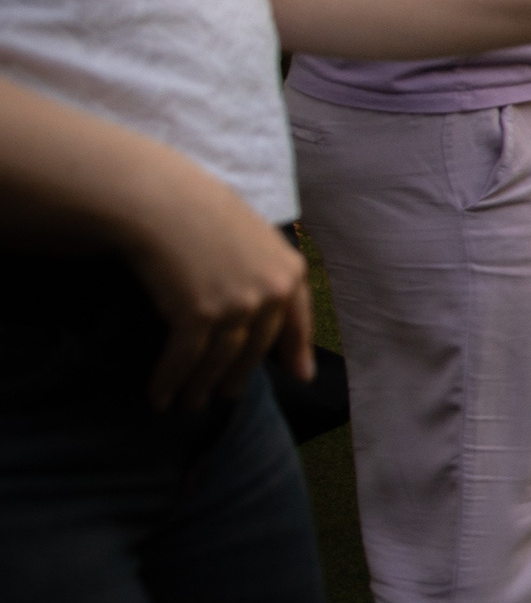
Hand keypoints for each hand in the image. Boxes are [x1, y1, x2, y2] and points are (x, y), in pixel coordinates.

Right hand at [126, 191, 314, 412]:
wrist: (162, 199)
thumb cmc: (203, 212)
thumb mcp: (254, 238)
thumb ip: (271, 274)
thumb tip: (277, 302)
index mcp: (291, 270)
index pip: (298, 322)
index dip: (296, 351)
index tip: (298, 377)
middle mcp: (272, 292)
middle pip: (255, 350)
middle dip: (237, 377)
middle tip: (225, 396)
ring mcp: (238, 305)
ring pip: (219, 361)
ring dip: (200, 387)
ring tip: (189, 404)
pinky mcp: (199, 315)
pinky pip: (185, 360)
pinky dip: (169, 381)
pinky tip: (159, 396)